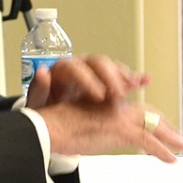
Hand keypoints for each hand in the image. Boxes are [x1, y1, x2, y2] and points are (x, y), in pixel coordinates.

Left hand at [26, 55, 150, 108]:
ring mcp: (93, 74)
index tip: (99, 95)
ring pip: (111, 68)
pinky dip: (133, 78)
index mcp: (61, 71)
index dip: (89, 80)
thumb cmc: (44, 110)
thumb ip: (40, 89)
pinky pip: (121, 76)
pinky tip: (145, 80)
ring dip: (124, 76)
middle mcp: (79, 67)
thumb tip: (42, 72)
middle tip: (119, 94)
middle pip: (97, 63)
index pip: (76, 68)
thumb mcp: (37, 104)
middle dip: (110, 77)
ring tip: (135, 87)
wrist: (51, 119)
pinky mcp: (105, 82)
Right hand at [37, 99, 182, 161]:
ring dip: (168, 136)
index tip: (156, 118)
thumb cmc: (51, 126)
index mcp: (101, 101)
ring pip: (150, 123)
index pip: (129, 105)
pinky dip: (161, 150)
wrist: (44, 128)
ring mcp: (116, 114)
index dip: (145, 112)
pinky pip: (146, 139)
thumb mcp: (72, 121)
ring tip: (179, 145)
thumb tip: (93, 133)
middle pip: (145, 112)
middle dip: (162, 124)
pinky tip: (170, 159)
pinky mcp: (118, 128)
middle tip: (174, 135)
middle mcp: (112, 104)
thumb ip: (87, 124)